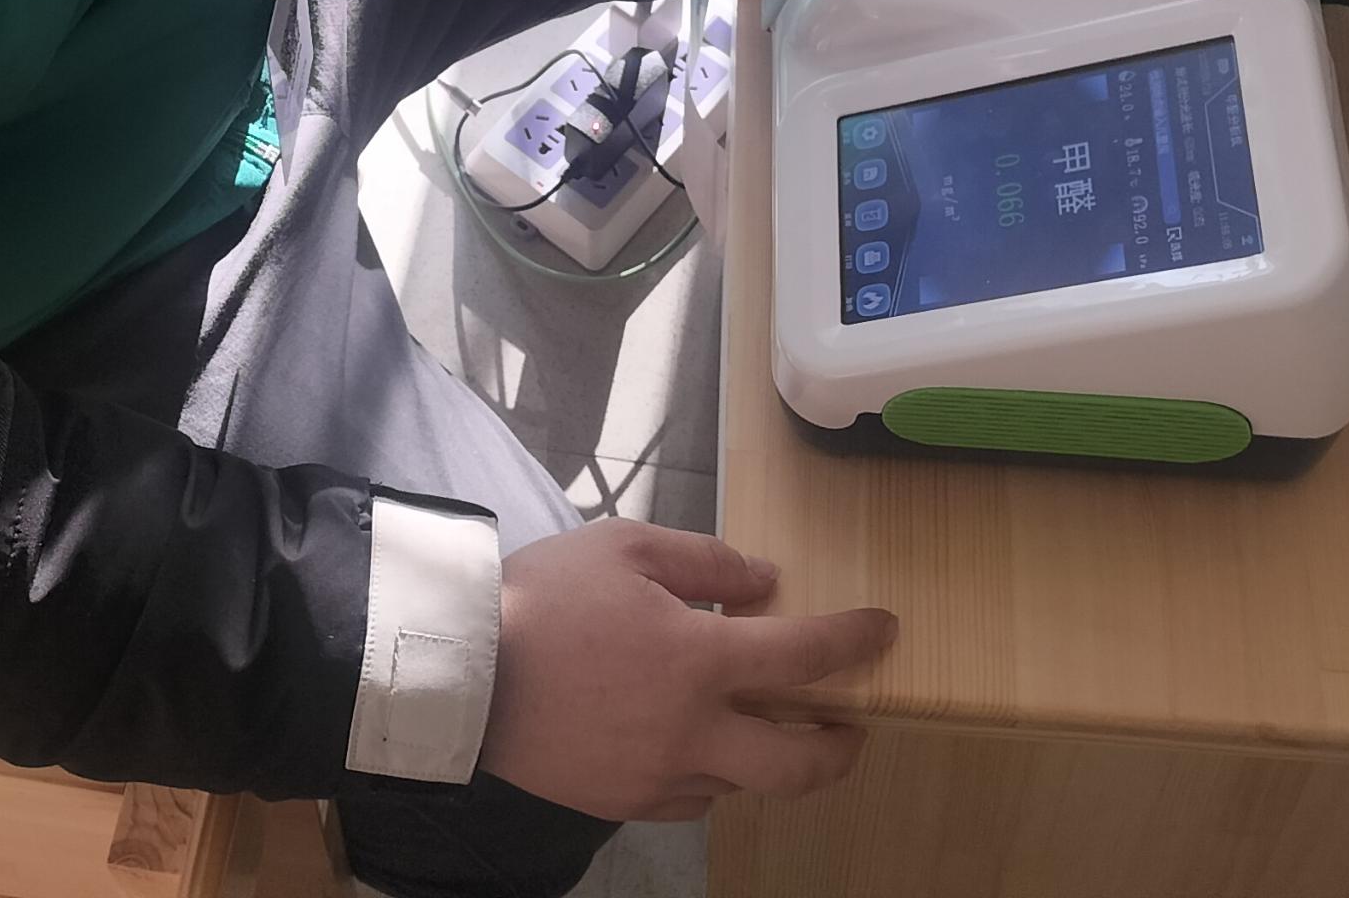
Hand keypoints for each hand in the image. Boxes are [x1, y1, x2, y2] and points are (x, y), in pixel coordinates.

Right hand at [479, 521, 894, 822]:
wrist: (464, 674)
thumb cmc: (545, 598)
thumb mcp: (625, 546)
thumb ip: (705, 561)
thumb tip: (765, 583)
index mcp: (698, 661)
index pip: (803, 657)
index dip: (854, 641)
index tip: (884, 630)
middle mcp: (692, 733)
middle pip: (797, 764)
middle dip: (838, 746)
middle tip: (848, 724)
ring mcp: (660, 778)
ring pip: (742, 782)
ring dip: (764, 753)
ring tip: (757, 719)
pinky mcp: (625, 802)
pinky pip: (691, 795)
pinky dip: (709, 769)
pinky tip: (693, 739)